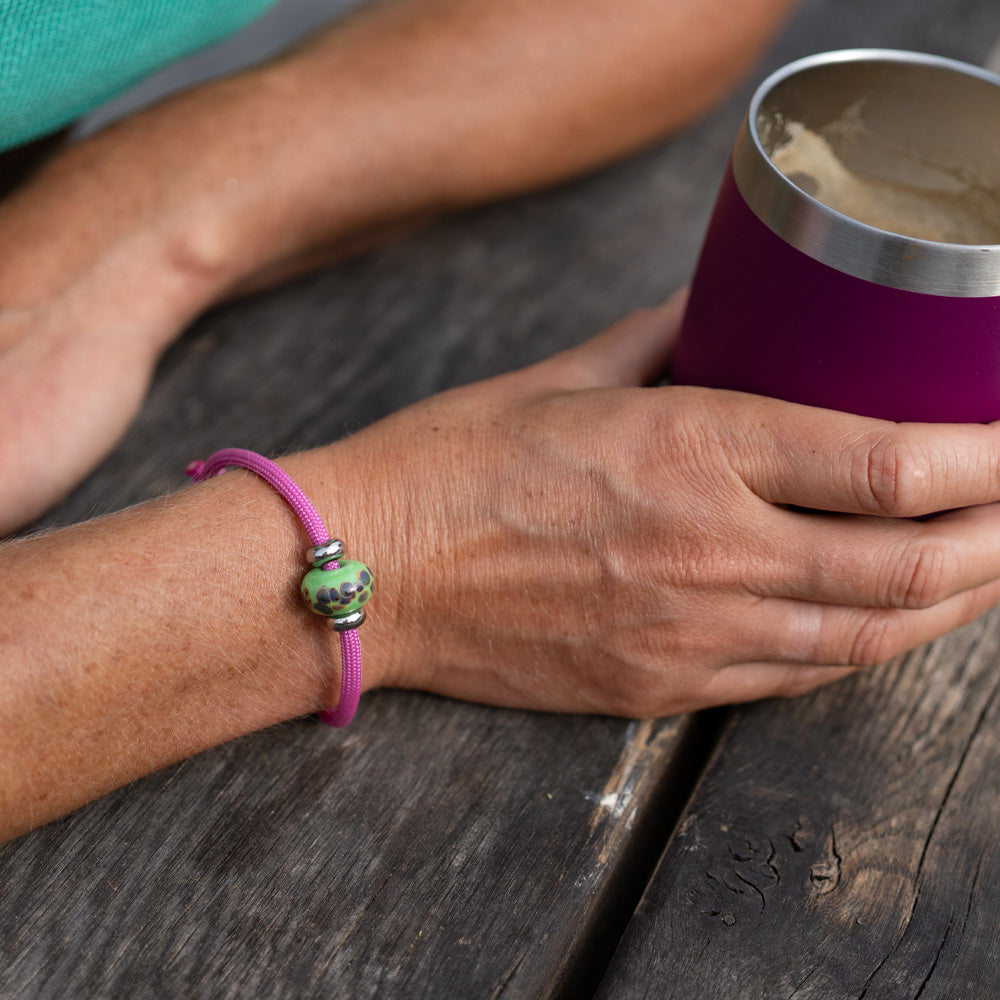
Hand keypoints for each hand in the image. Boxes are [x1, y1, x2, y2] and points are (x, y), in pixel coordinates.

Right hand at [311, 292, 999, 715]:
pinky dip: (864, 650)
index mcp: (688, 451)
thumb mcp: (562, 374)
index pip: (888, 463)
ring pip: (868, 637)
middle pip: (909, 564)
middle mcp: (706, 551)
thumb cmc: (449, 464)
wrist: (370, 571)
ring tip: (985, 570)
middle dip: (997, 540)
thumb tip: (726, 305)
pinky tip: (890, 625)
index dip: (987, 457)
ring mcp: (687, 634)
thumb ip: (666, 335)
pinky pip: (796, 678)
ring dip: (949, 604)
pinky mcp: (660, 686)